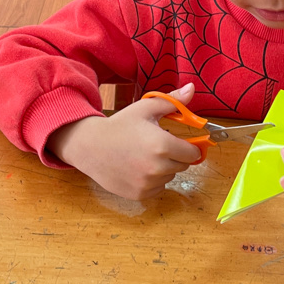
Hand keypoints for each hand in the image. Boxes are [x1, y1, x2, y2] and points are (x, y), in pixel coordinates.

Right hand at [47, 83, 202, 200]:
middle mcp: (157, 168)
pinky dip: (152, 180)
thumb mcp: (146, 108)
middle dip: (175, 156)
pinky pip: (157, 188)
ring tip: (144, 156)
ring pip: (169, 176)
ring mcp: (148, 183)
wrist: (90, 146)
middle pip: (183, 165)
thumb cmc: (120, 125)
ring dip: (164, 168)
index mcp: (163, 145)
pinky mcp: (139, 194)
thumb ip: (173, 101)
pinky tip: (138, 168)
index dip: (188, 146)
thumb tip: (192, 88)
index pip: (193, 153)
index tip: (178, 141)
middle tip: (156, 146)